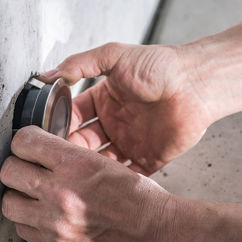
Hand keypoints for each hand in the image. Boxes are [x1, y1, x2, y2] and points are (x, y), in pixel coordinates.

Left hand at [0, 126, 182, 241]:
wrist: (153, 230)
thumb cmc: (137, 197)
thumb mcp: (105, 162)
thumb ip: (70, 155)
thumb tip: (43, 150)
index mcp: (78, 165)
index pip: (25, 142)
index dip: (24, 140)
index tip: (28, 143)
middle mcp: (62, 194)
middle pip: (9, 171)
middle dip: (17, 165)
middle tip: (28, 166)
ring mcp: (56, 224)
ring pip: (9, 202)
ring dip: (19, 194)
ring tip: (34, 192)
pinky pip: (23, 228)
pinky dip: (30, 219)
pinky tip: (46, 213)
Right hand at [39, 43, 212, 174]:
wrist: (195, 83)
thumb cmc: (159, 67)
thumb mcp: (115, 55)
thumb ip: (82, 63)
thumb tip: (50, 74)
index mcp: (106, 99)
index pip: (75, 116)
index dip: (60, 124)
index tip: (45, 135)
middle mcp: (117, 122)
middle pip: (85, 142)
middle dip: (71, 151)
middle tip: (57, 160)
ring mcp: (132, 142)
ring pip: (103, 162)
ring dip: (91, 169)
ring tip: (75, 177)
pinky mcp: (151, 158)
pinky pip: (130, 174)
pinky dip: (117, 181)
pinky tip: (103, 186)